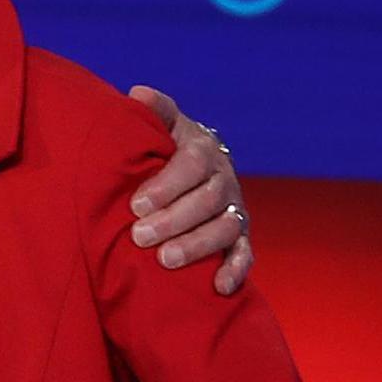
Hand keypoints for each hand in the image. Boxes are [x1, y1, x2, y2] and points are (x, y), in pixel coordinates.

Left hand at [125, 85, 251, 295]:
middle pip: (208, 200)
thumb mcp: (163, 128)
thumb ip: (154, 113)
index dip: (166, 184)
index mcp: (205, 151)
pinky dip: (235, 271)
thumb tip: (137, 93)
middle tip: (140, 236)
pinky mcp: (240, 238)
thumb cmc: (167, 150)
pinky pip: (245, 255)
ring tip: (166, 260)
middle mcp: (225, 180)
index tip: (135, 204)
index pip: (192, 165)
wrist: (194, 171)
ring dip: (197, 246)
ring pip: (226, 229)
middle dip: (174, 220)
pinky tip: (218, 287)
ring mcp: (235, 210)